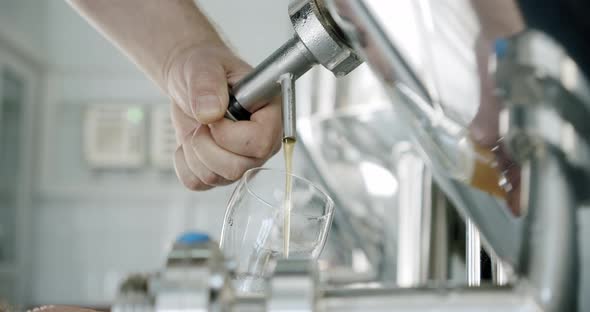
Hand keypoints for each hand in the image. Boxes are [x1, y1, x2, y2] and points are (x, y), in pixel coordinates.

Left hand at [164, 43, 282, 190]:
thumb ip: (208, 84)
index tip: (213, 117)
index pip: (260, 142)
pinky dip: (184, 162)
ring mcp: (243, 161)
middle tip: (202, 122)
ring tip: (198, 127)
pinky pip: (197, 183)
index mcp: (271, 115)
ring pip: (216, 178)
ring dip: (194, 151)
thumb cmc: (205, 68)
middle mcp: (263, 143)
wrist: (190, 80)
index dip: (230, 135)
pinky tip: (191, 142)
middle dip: (207, 146)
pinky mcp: (221, 172)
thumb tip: (210, 112)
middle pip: (238, 168)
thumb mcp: (204, 66)